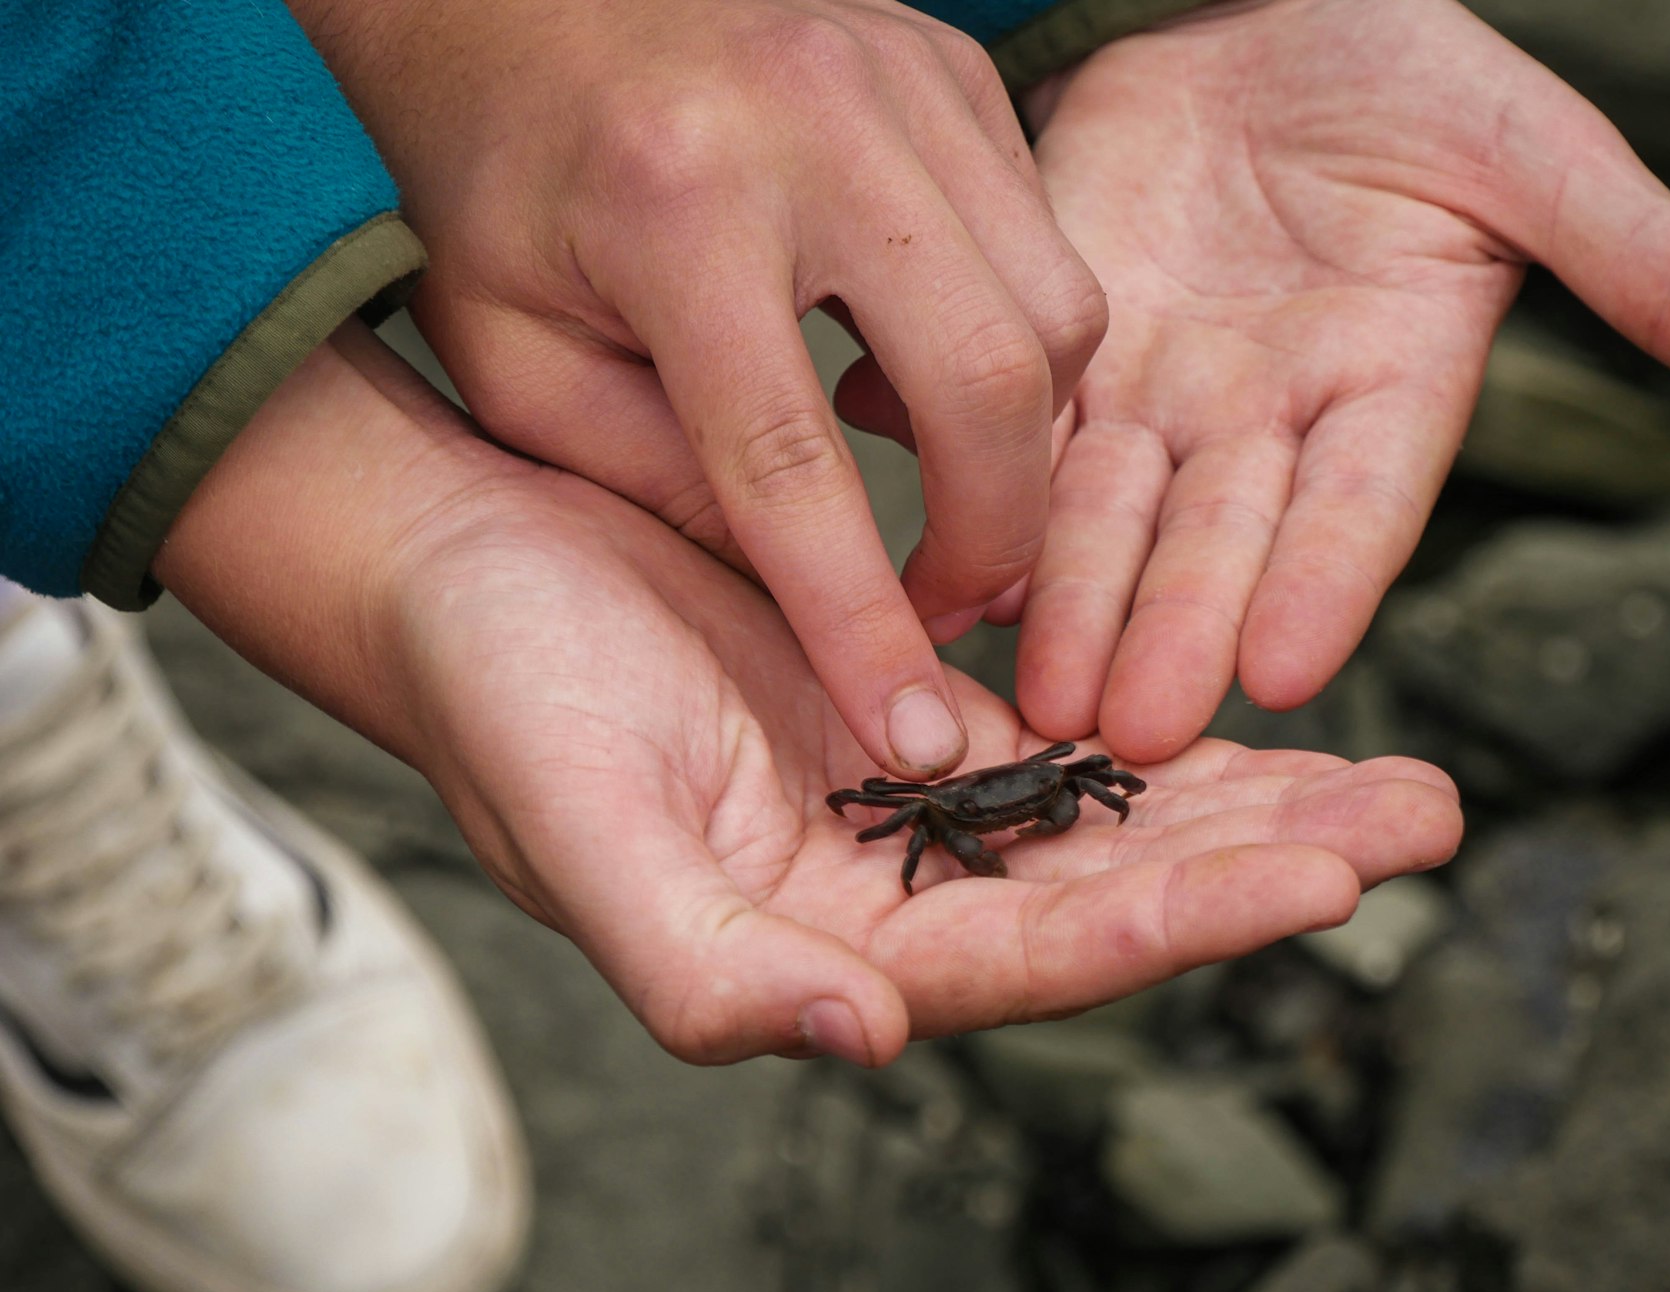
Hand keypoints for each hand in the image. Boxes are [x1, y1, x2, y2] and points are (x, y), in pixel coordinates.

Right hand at [160, 324, 1464, 1066]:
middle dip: (1267, 861)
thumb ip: (711, 972)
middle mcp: (888, 887)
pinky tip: (1260, 700)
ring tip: (1397, 781)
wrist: (459, 553)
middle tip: (1424, 818)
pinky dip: (1165, 710)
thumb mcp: (586, 835)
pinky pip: (1068, 716)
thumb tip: (872, 1045)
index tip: (1321, 879)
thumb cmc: (496, 690)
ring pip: (1110, 810)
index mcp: (825, 944)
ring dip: (1250, 794)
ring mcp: (909, 793)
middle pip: (1111, 891)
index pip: (1036, 954)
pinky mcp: (913, 696)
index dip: (1176, 922)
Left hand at [289, 0, 1107, 775]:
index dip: (858, 617)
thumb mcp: (515, 360)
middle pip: (991, 376)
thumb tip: (809, 578)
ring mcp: (906, 81)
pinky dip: (1007, 339)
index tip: (905, 730)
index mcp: (672, 205)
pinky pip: (1042, 247)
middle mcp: (815, 122)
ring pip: (1057, 314)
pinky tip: (911, 357)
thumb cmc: (502, 181)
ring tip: (915, 462)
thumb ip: (652, 482)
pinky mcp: (957, 72)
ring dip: (1015, 434)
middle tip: (948, 603)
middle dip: (998, 531)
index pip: (791, 464)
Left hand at [873, 0, 1669, 759]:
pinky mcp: (1070, 360)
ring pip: (1112, 510)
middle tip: (1128, 730)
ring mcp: (1165, 396)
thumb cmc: (1403, 70)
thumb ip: (1650, 259)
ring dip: (1070, 600)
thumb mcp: (1535, 152)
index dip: (1327, 577)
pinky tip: (934, 566)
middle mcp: (1270, 419)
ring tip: (1031, 689)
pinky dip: (978, 498)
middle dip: (1176, 628)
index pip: (1363, 497)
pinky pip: (1017, 435)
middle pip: (1221, 535)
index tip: (1292, 667)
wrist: (1253, 7)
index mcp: (1389, 384)